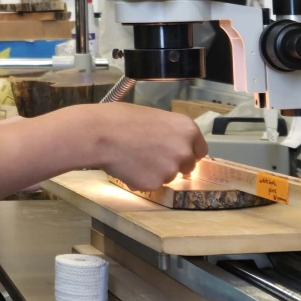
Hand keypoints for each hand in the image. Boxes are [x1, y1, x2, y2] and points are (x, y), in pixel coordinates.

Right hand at [90, 103, 207, 191]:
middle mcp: (184, 151)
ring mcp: (170, 170)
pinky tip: (127, 166)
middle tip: (152, 156)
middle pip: (187, 165)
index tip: (178, 153)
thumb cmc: (121, 119)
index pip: (200, 149)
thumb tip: (171, 143)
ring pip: (167, 176)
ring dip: (155, 171)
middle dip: (173, 163)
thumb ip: (169, 132)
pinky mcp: (154, 184)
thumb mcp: (153, 116)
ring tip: (134, 157)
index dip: (188, 151)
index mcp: (187, 129)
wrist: (100, 133)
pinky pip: (150, 184)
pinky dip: (141, 179)